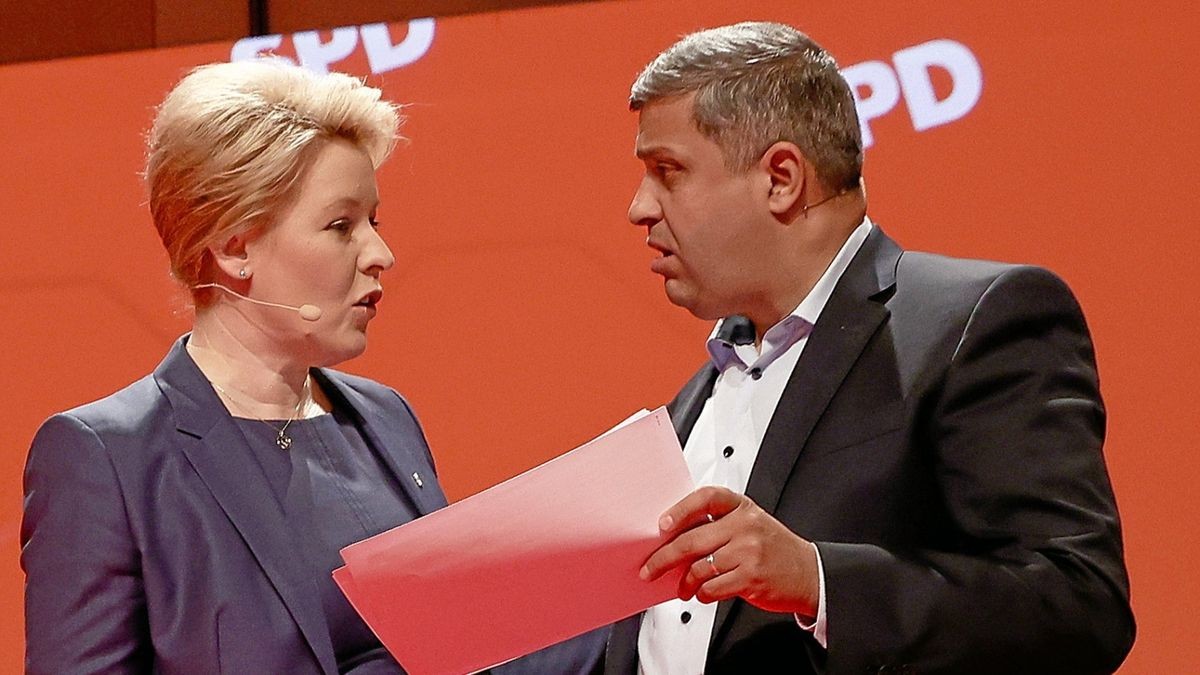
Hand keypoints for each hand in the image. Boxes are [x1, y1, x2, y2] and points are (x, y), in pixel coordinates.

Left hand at [639, 486, 819, 615]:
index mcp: (742, 507)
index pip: (705, 498)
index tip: (662, 525)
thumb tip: (675, 539)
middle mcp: (745, 526)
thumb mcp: (750, 524)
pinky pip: (712, 588)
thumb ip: (718, 525)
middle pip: (692, 540)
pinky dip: (702, 594)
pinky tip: (702, 593)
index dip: (680, 510)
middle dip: (664, 557)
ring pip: (699, 568)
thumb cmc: (774, 548)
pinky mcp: (750, 578)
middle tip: (650, 568)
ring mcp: (748, 552)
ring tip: (682, 587)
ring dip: (684, 582)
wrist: (810, 572)